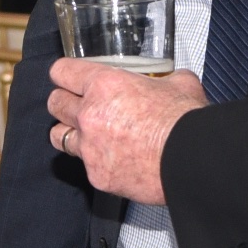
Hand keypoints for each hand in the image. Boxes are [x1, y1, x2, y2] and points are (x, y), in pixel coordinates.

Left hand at [47, 58, 207, 205]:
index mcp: (105, 85)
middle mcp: (90, 115)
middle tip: (75, 104)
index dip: (64, 73)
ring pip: (59, 136)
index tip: (66, 77)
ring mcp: (90, 148)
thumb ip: (165, 78)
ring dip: (69, 132)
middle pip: (55, 103)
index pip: (62, 72)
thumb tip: (170, 80)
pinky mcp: (97, 175)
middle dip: (63, 101)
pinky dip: (95, 160)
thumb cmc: (185, 122)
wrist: (192, 160)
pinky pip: (85, 165)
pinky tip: (111, 158)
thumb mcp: (179, 83)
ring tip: (84, 132)